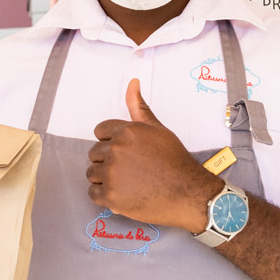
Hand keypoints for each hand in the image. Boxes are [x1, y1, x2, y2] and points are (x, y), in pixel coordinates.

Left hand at [87, 78, 220, 230]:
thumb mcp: (158, 129)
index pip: (99, 131)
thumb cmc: (175, 161)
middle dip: (107, 160)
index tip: (125, 152)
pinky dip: (104, 195)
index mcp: (126, 132)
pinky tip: (122, 194)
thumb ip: (139, 108)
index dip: (111, 141)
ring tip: (126, 182)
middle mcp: (116, 150)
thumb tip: (133, 82)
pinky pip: (93, 193)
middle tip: (129, 169)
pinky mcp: (111, 197)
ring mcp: (112, 175)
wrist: (188, 193)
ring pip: (92, 173)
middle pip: (94, 153)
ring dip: (104, 178)